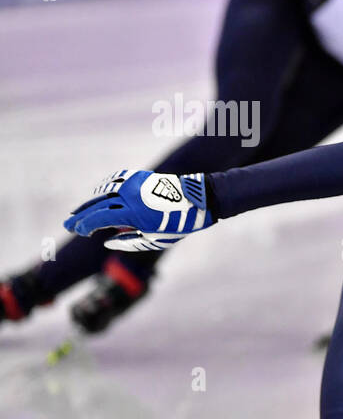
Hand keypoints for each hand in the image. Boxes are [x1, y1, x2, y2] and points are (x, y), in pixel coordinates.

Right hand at [64, 170, 213, 251]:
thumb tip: (106, 242)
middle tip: (68, 224)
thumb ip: (128, 242)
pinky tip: (98, 194)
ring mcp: (134, 183)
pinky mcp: (140, 176)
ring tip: (80, 211)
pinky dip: (104, 187)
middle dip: (81, 215)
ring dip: (90, 201)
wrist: (199, 200)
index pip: (99, 218)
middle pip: (97, 204)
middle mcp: (129, 195)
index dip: (85, 225)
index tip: (77, 232)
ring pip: (104, 191)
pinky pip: (115, 180)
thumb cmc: (178, 224)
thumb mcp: (154, 240)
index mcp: (132, 213)